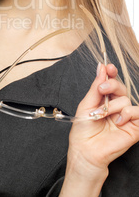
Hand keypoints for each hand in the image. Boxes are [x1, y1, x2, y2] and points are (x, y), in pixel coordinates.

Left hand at [67, 63, 138, 177]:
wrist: (85, 150)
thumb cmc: (83, 130)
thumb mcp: (87, 104)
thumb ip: (96, 87)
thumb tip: (101, 67)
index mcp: (104, 99)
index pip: (112, 82)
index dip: (111, 73)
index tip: (108, 66)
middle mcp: (116, 106)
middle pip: (120, 87)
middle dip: (111, 85)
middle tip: (101, 90)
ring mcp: (125, 117)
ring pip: (126, 99)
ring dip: (113, 105)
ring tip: (103, 115)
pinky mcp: (134, 128)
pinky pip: (137, 112)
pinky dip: (128, 113)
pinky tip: (118, 120)